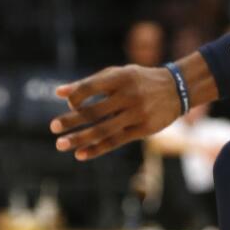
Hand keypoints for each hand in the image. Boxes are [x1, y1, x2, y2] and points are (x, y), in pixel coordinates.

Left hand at [49, 65, 181, 159]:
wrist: (176, 89)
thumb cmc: (138, 80)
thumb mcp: (116, 75)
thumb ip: (88, 83)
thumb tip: (58, 92)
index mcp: (119, 77)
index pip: (90, 88)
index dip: (75, 97)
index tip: (69, 106)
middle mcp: (128, 95)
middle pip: (94, 111)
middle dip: (71, 121)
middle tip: (53, 128)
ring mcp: (136, 114)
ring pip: (103, 130)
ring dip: (79, 139)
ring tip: (61, 145)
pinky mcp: (143, 129)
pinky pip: (116, 142)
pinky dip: (96, 149)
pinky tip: (80, 154)